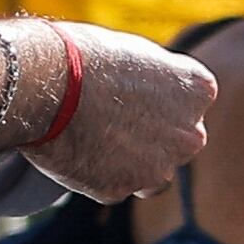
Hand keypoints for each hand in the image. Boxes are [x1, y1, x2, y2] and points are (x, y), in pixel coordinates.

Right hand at [22, 24, 216, 200]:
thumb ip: (159, 80)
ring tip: (93, 137)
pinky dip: (97, 175)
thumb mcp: (138, 53)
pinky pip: (113, 187)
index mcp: (199, 91)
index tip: (130, 94)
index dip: (156, 100)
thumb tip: (157, 95)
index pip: (187, 104)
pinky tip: (76, 151)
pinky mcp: (120, 191)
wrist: (44, 83)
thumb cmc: (86, 56)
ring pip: (150, 174)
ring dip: (130, 164)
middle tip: (112, 121)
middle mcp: (190, 135)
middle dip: (151, 137)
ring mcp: (157, 167)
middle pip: (176, 143)